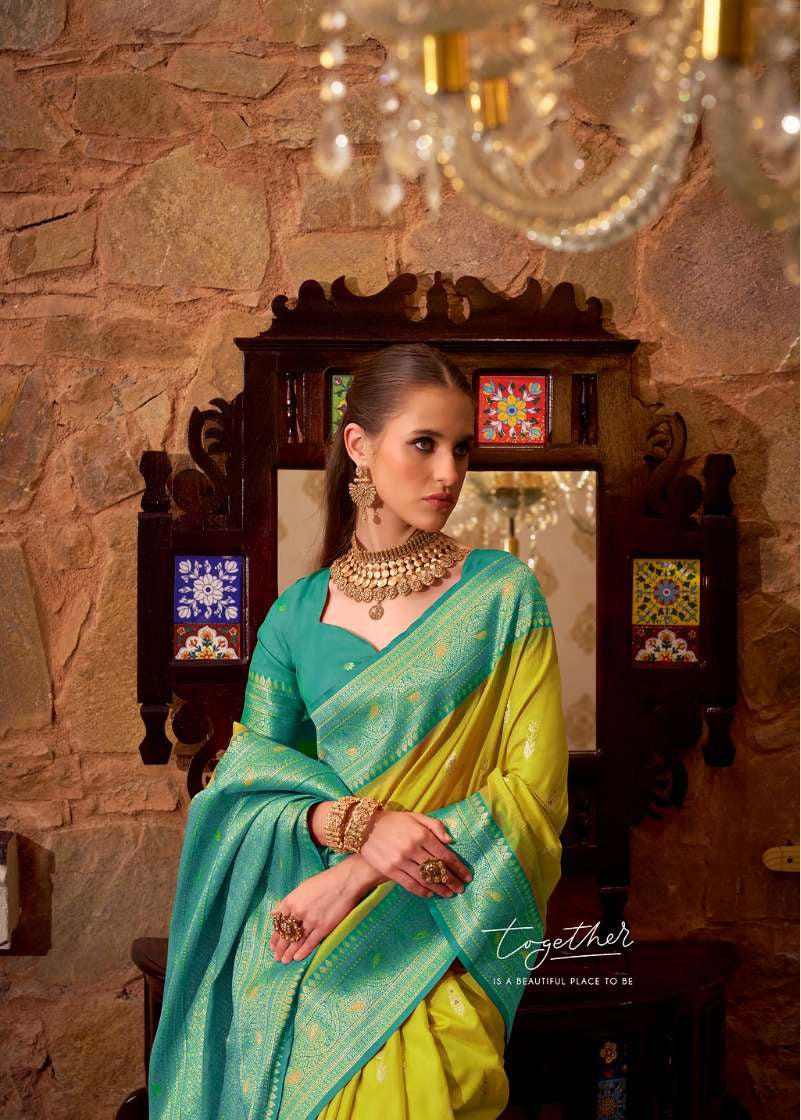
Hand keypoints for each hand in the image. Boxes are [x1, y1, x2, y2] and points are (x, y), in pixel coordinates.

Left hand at [270, 856, 379, 964]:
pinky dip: (303, 951)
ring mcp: (311, 920)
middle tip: (276, 956)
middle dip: (280, 947)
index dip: (275, 935)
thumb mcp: (302, 887)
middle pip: (286, 933)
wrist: (346, 881)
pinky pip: (310, 943)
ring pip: (296, 940)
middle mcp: (298, 912)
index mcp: (291, 900)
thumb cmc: (325, 881)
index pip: (279, 922)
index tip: (273, 944)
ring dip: (289, 952)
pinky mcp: (323, 927)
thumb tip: (274, 912)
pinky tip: (297, 958)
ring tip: (284, 960)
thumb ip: (289, 902)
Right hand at [358, 809, 472, 898]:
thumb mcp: (416, 817)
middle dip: (452, 881)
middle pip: (437, 869)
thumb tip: (450, 840)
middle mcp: (413, 848)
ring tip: (449, 894)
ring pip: (425, 879)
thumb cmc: (394, 821)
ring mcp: (401, 861)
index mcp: (422, 835)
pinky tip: (430, 894)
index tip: (467, 876)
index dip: (458, 867)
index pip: (445, 855)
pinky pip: (409, 884)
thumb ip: (435, 825)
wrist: (365, 827)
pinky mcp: (390, 870)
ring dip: (440, 889)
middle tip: (461, 889)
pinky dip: (421, 891)